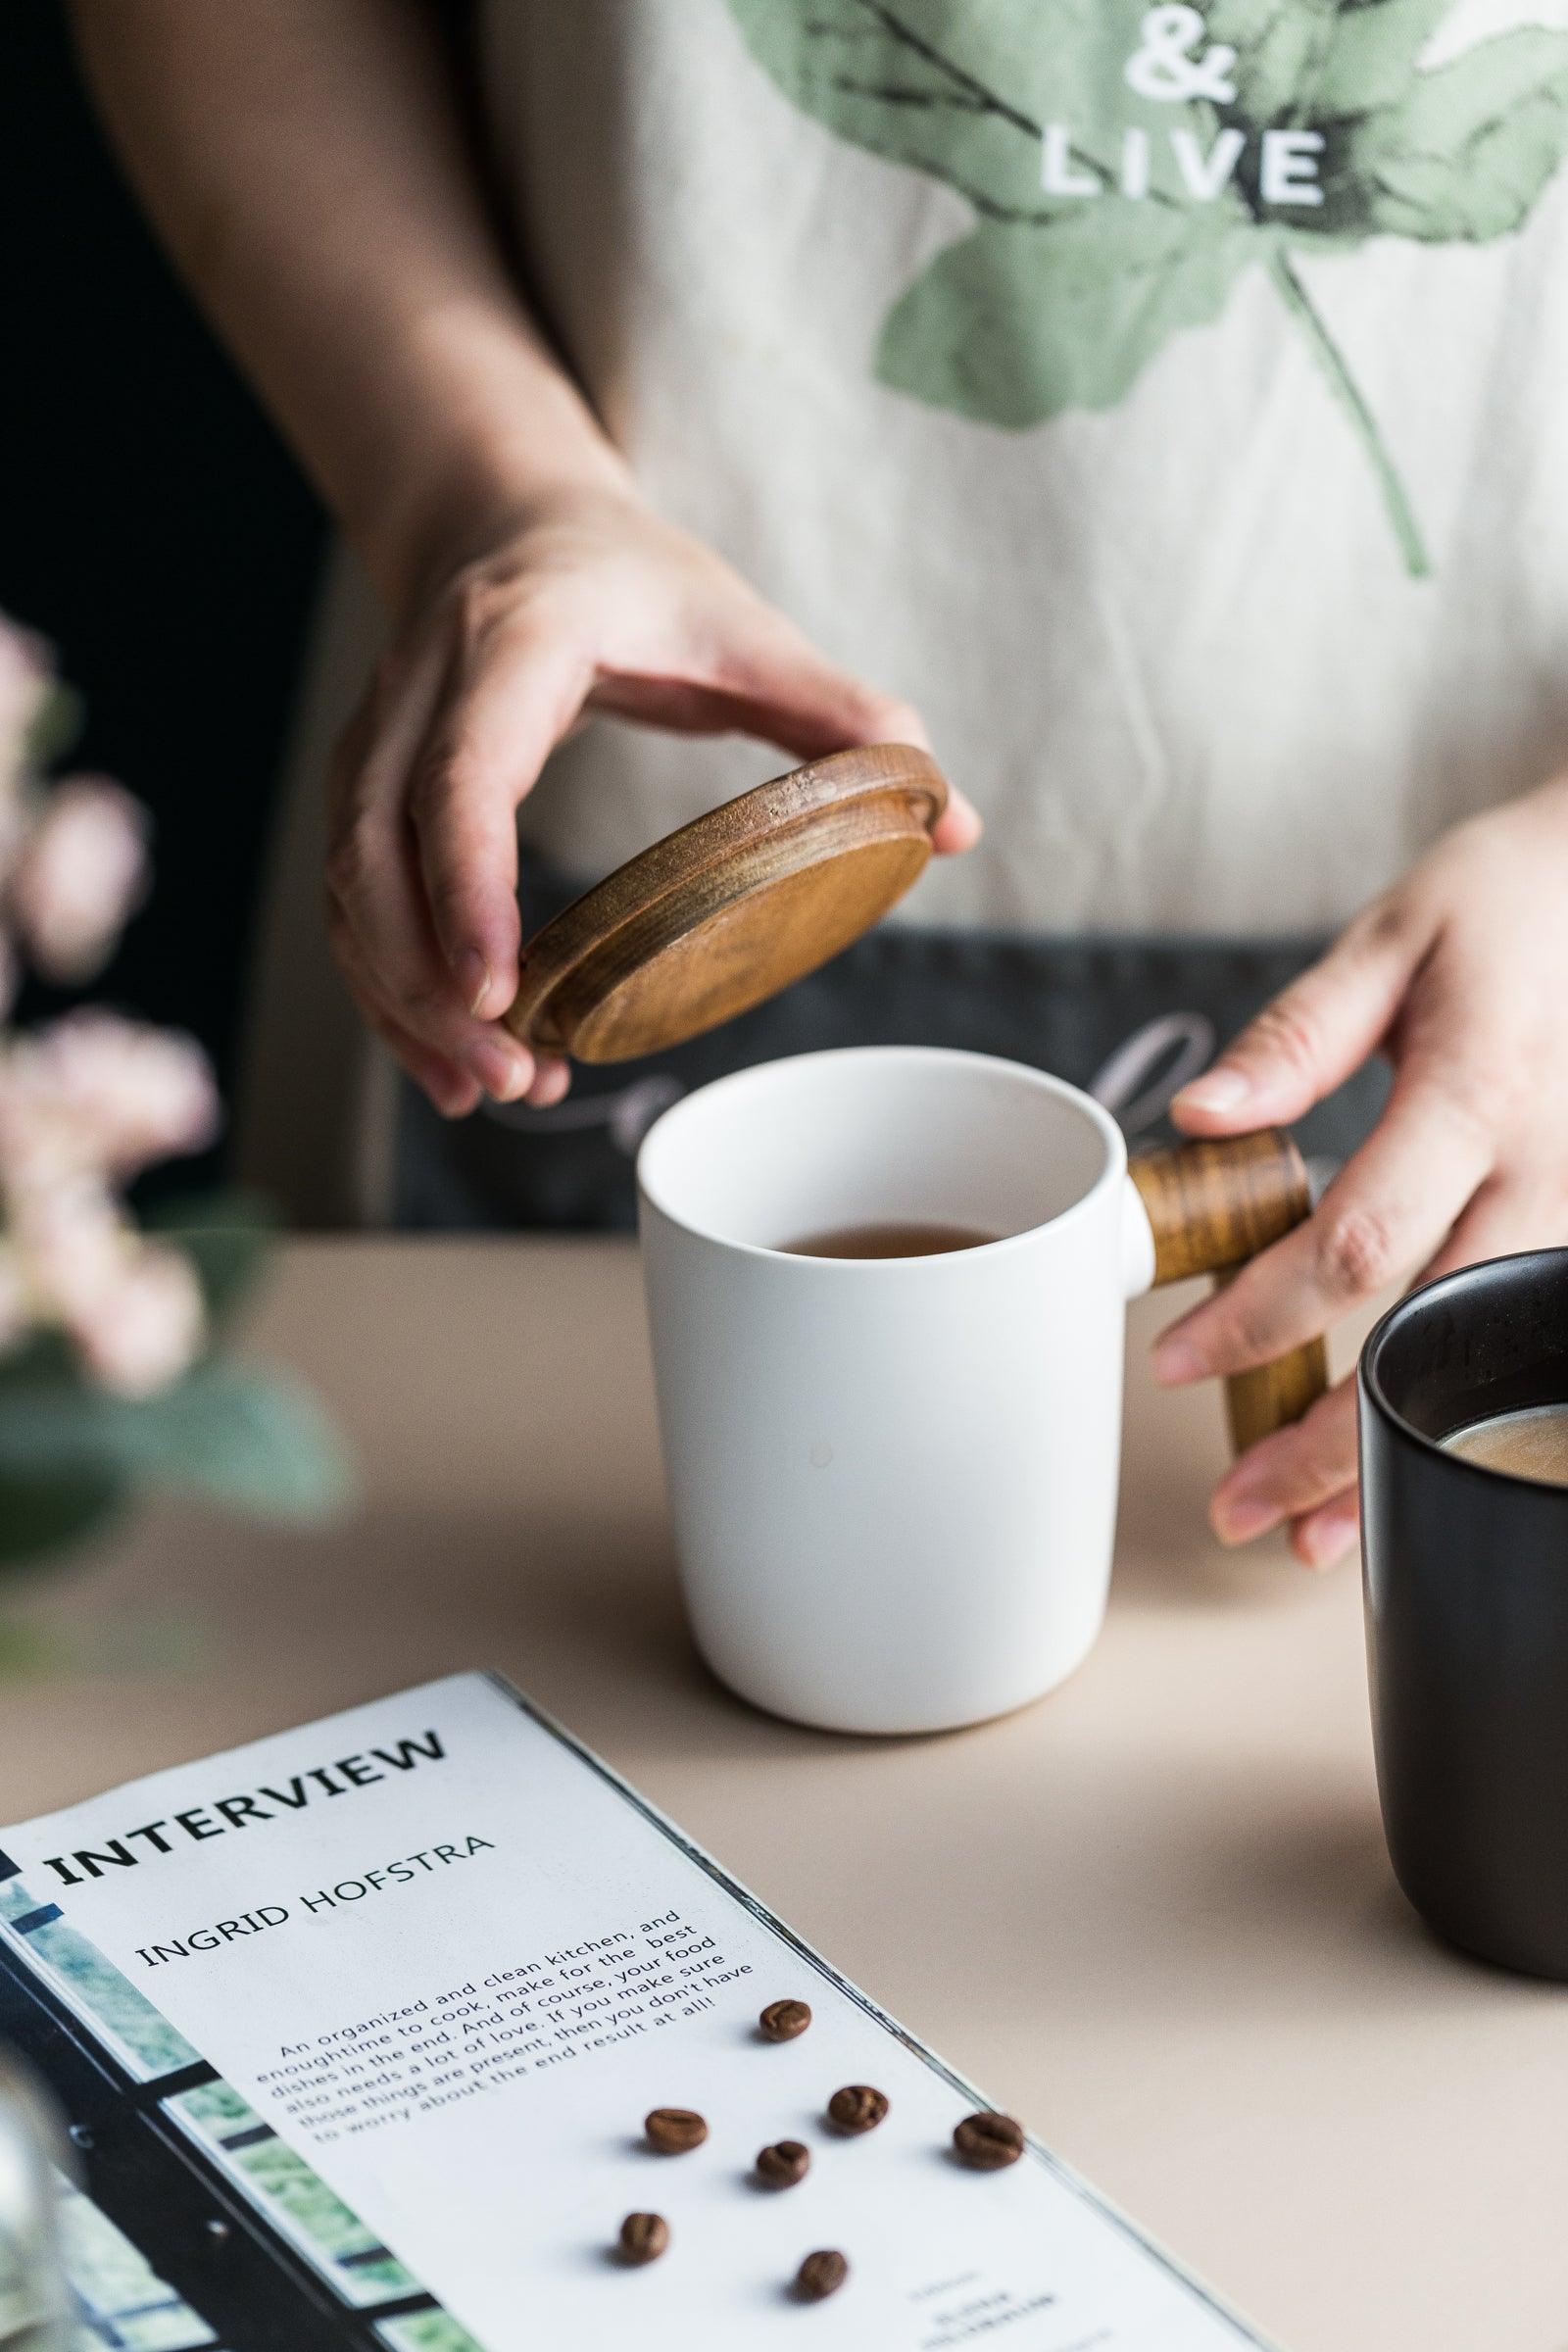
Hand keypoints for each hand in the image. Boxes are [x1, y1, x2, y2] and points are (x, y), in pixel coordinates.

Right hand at [326, 482, 979, 1116]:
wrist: (507, 520)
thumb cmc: (633, 582)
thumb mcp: (746, 631)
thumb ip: (846, 716)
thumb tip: (955, 822)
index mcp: (516, 642)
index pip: (463, 772)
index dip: (468, 882)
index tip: (500, 986)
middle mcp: (421, 691)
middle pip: (376, 850)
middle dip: (427, 980)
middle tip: (513, 1074)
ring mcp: (377, 741)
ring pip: (349, 889)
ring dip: (403, 1003)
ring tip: (492, 1089)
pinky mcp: (364, 791)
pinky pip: (351, 904)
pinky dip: (390, 993)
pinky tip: (453, 1067)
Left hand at [1151, 779, 1567, 1568]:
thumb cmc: (1513, 905)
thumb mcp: (1397, 935)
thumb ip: (1298, 1035)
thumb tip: (1201, 1120)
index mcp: (1480, 1093)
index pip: (1358, 1241)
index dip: (1263, 1316)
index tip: (1176, 1358)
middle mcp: (1547, 1172)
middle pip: (1430, 1340)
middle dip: (1330, 1442)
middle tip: (1240, 1510)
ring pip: (1486, 1370)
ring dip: (1398, 1458)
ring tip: (1312, 1536)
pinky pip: (1518, 1346)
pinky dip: (1454, 1416)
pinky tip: (1397, 1464)